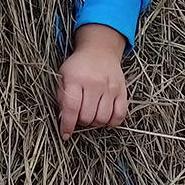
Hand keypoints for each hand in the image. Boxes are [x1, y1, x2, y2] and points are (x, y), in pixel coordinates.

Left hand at [56, 23, 128, 139]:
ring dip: (95, 123)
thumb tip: (63, 119)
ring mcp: (110, 88)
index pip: (71, 108)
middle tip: (79, 117)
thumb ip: (61, 97)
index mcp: (76, 79)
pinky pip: (120, 115)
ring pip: (103, 118)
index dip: (67, 125)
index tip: (64, 134)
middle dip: (81, 122)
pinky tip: (105, 118)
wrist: (99, 50)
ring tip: (91, 115)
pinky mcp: (122, 91)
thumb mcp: (63, 76)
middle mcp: (94, 83)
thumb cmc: (78, 66)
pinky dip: (112, 122)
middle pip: (87, 116)